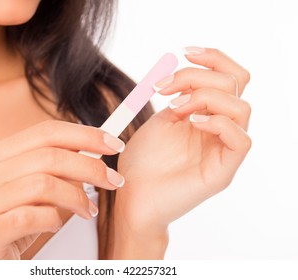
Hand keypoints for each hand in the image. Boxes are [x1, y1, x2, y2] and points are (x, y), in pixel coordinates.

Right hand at [0, 120, 124, 258]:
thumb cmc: (17, 220)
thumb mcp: (38, 188)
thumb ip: (58, 166)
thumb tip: (97, 149)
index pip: (46, 132)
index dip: (84, 135)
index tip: (113, 143)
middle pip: (49, 156)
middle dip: (90, 167)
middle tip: (114, 180)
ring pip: (43, 184)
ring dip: (76, 197)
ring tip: (88, 210)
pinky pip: (33, 216)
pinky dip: (55, 219)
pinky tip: (58, 224)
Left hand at [115, 48, 250, 252]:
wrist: (132, 196)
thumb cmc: (143, 161)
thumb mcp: (159, 120)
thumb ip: (178, 97)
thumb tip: (186, 76)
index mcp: (207, 116)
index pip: (230, 78)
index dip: (214, 58)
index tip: (184, 52)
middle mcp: (220, 130)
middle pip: (236, 85)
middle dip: (196, 76)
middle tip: (164, 88)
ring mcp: (223, 151)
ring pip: (241, 108)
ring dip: (204, 97)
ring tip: (174, 109)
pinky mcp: (222, 171)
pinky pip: (241, 140)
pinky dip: (218, 122)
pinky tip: (191, 122)